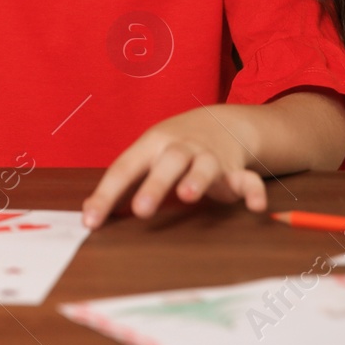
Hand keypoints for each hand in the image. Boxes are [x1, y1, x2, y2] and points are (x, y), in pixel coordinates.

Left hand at [82, 105, 267, 228]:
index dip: (106, 195)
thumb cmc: (171, 147)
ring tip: (188, 196)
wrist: (220, 123)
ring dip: (197, 179)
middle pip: (168, 163)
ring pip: (205, 166)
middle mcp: (181, 149)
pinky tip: (255, 206)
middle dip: (155, 185)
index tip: (91, 222)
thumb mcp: (146, 156)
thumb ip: (124, 184)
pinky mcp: (235, 171)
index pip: (125, 168)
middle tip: (141, 210)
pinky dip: (252, 191)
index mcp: (153, 145)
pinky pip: (247, 179)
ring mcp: (209, 157)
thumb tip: (90, 214)